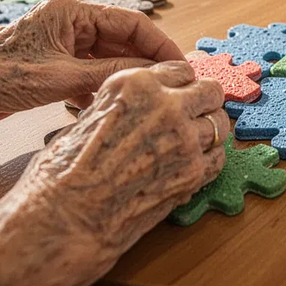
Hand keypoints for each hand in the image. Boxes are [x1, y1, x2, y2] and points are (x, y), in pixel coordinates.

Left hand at [0, 0, 186, 194]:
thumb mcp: (61, 79)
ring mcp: (61, 42)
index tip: (181, 67)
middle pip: (121, 40)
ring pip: (107, 60)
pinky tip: (103, 109)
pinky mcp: (53, 63)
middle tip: (169, 88)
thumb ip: (108, 75)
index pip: (131, 21)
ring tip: (140, 102)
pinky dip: (99, 90)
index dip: (160, 44)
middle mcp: (69, 21)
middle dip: (144, 65)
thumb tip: (153, 77)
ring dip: (120, 81)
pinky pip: (89, 73)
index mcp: (71, 11)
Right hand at [0, 61, 227, 285]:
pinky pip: (219, 159)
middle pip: (210, 91)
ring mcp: (184, 139)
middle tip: (194, 117)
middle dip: (204, 102)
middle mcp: (166, 105)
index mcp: (136, 83)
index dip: (180, 84)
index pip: (181, 69)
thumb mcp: (89, 115)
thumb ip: (124, 103)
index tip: (180, 95)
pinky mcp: (193, 173)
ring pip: (220, 124)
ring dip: (209, 133)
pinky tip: (191, 167)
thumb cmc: (65, 170)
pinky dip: (209, 162)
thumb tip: (143, 103)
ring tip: (192, 145)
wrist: (66, 215)